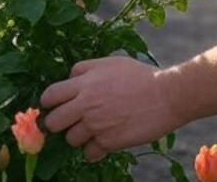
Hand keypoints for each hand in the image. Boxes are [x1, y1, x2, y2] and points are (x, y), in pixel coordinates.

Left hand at [40, 56, 184, 161]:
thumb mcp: (111, 63)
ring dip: (79, 137)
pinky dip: (95, 150)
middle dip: (59, 123)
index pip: (50, 95)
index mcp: (85, 82)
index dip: (49, 103)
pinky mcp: (108, 141)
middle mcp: (86, 104)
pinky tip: (105, 140)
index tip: (55, 106)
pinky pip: (89, 153)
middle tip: (70, 122)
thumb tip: (70, 78)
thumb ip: (86, 69)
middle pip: (53, 122)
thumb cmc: (141, 77)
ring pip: (70, 139)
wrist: (166, 96)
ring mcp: (96, 124)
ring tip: (95, 129)